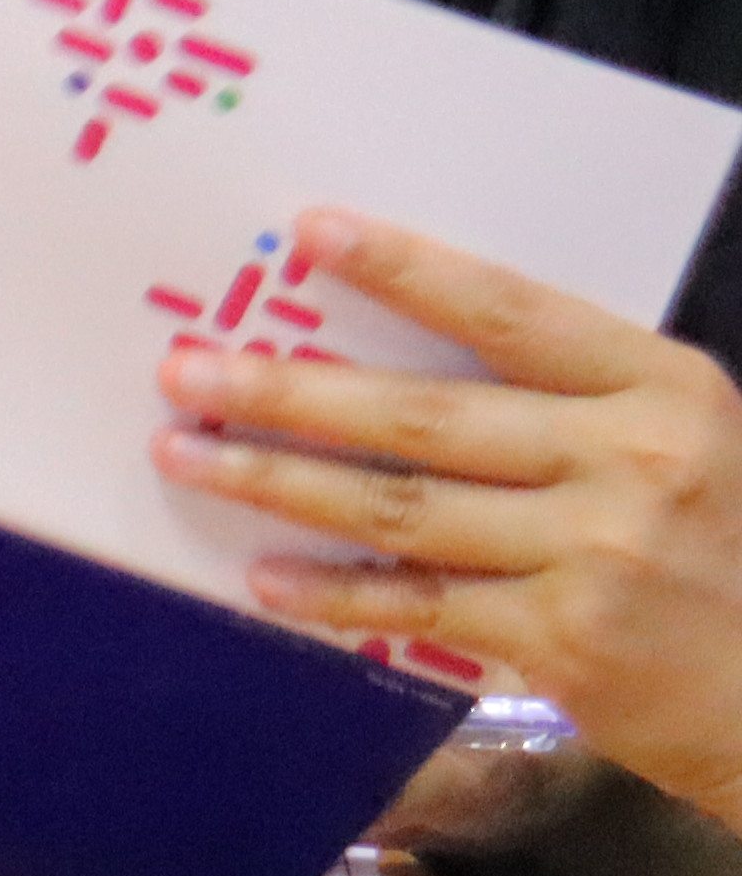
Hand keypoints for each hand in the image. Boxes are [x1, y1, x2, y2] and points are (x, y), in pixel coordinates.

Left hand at [149, 210, 741, 821]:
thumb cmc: (722, 539)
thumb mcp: (677, 433)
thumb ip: (568, 389)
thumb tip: (398, 334)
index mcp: (660, 386)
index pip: (511, 313)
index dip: (406, 269)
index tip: (309, 233)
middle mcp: (629, 461)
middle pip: (426, 416)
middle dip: (291, 392)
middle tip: (188, 369)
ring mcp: (594, 555)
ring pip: (401, 509)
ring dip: (279, 482)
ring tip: (187, 453)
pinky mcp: (562, 642)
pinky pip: (419, 605)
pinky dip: (334, 593)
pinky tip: (262, 576)